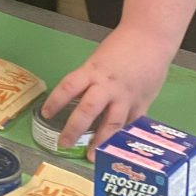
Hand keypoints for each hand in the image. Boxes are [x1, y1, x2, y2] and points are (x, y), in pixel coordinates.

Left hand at [41, 24, 173, 160]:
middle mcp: (108, 86)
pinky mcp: (143, 104)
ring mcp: (126, 97)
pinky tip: (117, 151)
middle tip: (63, 143)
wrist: (150, 39)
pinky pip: (131, 125)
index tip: (45, 113)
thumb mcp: (99, 60)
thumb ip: (91, 79)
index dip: (55, 101)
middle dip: (74, 129)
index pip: (69, 87)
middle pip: (88, 110)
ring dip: (100, 142)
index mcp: (93, 71)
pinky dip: (123, 138)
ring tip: (91, 157)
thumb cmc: (121, 46)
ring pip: (112, 124)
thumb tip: (80, 98)